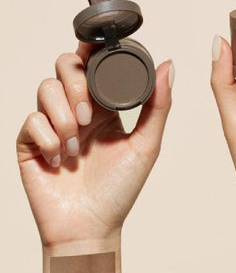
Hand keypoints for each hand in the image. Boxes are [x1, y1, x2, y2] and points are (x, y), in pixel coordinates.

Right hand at [16, 44, 173, 246]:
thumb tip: (169, 66)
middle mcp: (78, 111)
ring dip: (64, 114)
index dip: (91, 50)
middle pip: (65, 67)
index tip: (95, 45)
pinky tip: (61, 158)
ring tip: (77, 144)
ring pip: (46, 88)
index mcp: (104, 108)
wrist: (91, 227)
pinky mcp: (30, 143)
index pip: (93, 65)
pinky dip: (48, 137)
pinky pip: (31, 120)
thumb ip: (158, 105)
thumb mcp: (146, 144)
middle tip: (88, 116)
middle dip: (76, 84)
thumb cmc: (120, 189)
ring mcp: (53, 125)